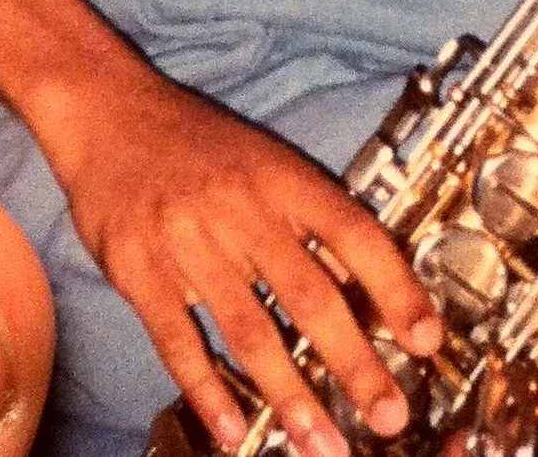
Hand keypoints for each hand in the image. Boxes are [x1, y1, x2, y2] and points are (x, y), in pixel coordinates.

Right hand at [36, 56, 442, 456]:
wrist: (110, 113)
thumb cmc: (199, 142)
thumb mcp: (265, 163)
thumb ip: (308, 221)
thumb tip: (363, 283)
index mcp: (284, 179)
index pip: (355, 234)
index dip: (395, 286)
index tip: (427, 337)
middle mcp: (244, 211)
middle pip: (310, 295)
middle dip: (353, 362)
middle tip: (387, 415)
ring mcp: (190, 244)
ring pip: (250, 330)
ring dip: (289, 394)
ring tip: (321, 442)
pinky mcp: (140, 273)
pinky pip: (178, 341)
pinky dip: (207, 389)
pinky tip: (231, 429)